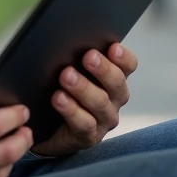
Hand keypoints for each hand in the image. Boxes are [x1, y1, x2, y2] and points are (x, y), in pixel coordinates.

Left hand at [30, 43, 137, 157]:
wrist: (48, 128)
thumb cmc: (62, 91)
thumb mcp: (72, 71)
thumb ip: (76, 57)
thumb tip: (68, 39)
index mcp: (113, 79)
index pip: (128, 66)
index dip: (123, 57)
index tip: (112, 47)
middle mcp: (114, 99)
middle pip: (116, 83)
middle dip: (103, 69)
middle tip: (88, 57)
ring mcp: (104, 120)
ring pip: (100, 103)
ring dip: (83, 88)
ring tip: (66, 76)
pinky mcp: (89, 136)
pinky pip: (84, 123)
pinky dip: (71, 110)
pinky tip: (59, 98)